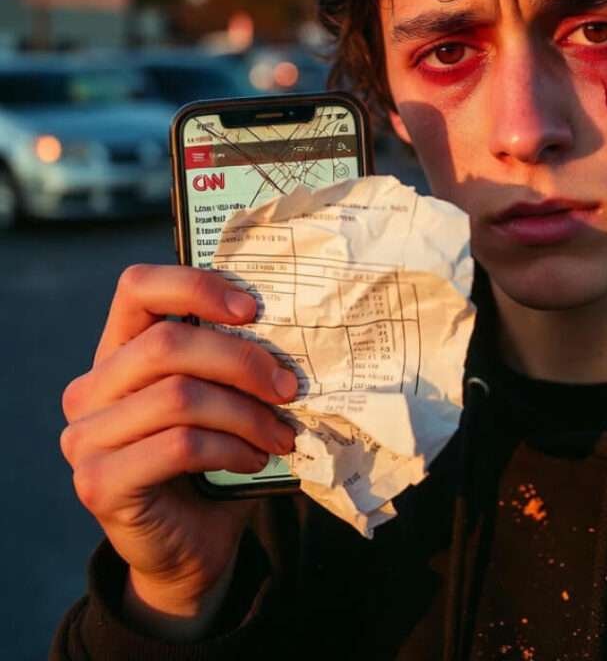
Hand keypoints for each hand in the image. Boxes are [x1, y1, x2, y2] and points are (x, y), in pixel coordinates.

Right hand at [60, 264, 297, 638]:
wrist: (190, 545)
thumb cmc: (213, 457)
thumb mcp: (222, 395)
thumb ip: (232, 357)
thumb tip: (296, 324)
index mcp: (118, 351)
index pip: (138, 287)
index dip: (196, 286)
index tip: (253, 309)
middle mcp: (90, 389)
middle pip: (167, 345)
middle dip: (242, 361)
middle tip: (289, 387)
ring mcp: (86, 438)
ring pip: (179, 397)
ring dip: (246, 413)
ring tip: (281, 433)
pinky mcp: (99, 483)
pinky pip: (180, 445)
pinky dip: (231, 448)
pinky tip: (256, 459)